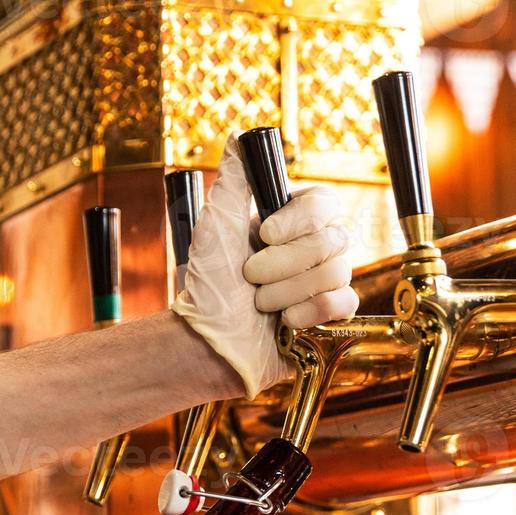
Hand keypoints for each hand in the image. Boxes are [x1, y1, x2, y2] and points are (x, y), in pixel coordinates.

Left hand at [172, 135, 357, 397]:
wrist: (207, 340)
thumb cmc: (207, 285)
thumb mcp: (215, 226)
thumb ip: (233, 181)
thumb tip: (238, 135)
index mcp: (290, 223)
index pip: (325, 202)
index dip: (298, 220)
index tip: (263, 235)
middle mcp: (312, 248)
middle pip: (333, 239)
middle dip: (282, 264)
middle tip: (249, 277)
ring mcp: (322, 282)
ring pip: (337, 272)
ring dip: (286, 292)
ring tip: (259, 303)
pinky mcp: (328, 316)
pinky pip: (344, 302)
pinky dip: (309, 312)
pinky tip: (284, 322)